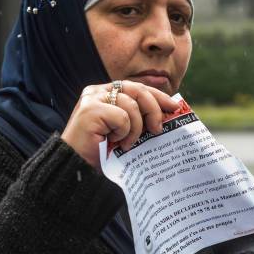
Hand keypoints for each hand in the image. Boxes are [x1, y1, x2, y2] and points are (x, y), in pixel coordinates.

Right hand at [61, 80, 180, 168]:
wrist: (79, 166)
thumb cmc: (104, 152)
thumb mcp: (127, 131)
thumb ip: (140, 118)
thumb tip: (168, 112)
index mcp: (107, 93)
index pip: (138, 87)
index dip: (158, 96)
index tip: (174, 107)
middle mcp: (99, 91)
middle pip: (138, 90)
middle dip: (154, 109)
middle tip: (157, 129)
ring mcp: (93, 98)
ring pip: (132, 105)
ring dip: (135, 128)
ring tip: (127, 143)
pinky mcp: (90, 109)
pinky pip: (122, 117)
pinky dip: (124, 132)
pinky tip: (115, 142)